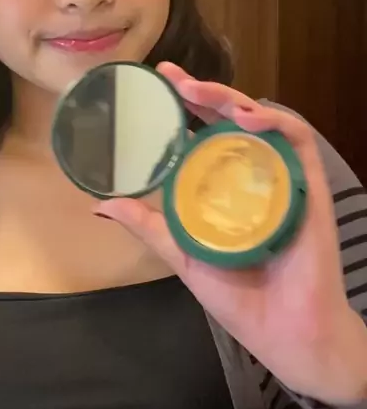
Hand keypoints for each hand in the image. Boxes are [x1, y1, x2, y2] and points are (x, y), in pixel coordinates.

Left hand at [95, 62, 366, 404]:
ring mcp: (282, 177)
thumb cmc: (239, 297)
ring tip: (199, 90)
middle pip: (233, 120)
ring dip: (233, 100)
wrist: (283, 332)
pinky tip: (247, 117)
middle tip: (173, 77)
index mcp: (226, 186)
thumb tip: (101, 205)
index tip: (162, 80)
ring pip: (263, 122)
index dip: (189, 105)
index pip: (208, 133)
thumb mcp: (183, 252)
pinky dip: (275, 122)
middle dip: (205, 92)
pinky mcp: (307, 186)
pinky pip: (298, 141)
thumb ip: (149, 226)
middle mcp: (254, 173)